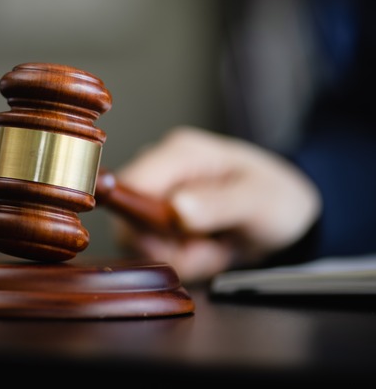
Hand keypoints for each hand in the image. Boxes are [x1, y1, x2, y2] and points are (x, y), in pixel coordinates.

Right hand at [110, 126, 320, 283]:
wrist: (287, 221)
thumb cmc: (277, 199)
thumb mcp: (260, 200)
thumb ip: (219, 204)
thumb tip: (176, 207)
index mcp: (181, 153)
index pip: (131, 183)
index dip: (144, 218)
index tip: (180, 237)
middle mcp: (161, 171)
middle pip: (128, 217)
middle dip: (166, 244)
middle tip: (209, 246)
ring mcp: (156, 198)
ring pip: (138, 240)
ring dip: (178, 256)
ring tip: (214, 247)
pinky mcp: (157, 224)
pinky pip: (150, 252)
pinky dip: (180, 261)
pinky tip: (206, 251)